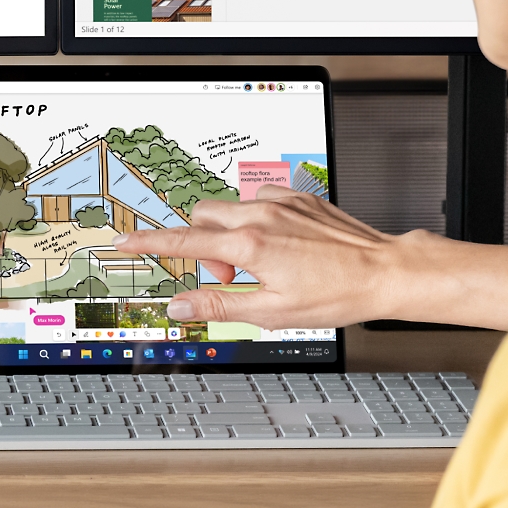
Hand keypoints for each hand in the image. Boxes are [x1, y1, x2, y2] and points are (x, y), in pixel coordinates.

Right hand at [115, 186, 507, 331]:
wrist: (383, 271)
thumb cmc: (335, 294)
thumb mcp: (271, 312)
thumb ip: (219, 304)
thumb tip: (181, 303)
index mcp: (250, 245)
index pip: (183, 242)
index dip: (148, 242)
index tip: (124, 241)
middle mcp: (261, 215)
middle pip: (201, 218)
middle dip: (200, 244)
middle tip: (225, 275)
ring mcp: (281, 202)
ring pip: (229, 208)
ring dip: (228, 234)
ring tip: (256, 264)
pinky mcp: (298, 196)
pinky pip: (258, 201)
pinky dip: (256, 221)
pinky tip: (279, 245)